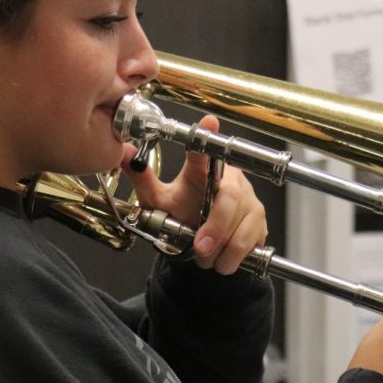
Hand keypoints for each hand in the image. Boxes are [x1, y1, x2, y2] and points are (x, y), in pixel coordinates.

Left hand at [120, 114, 266, 273]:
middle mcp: (232, 181)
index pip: (205, 151)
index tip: (208, 121)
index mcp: (205, 170)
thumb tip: (122, 153)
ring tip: (203, 258)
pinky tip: (221, 261)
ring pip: (242, 225)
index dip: (208, 135)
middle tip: (200, 248)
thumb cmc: (182, 214)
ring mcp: (250, 202)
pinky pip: (251, 241)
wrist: (199, 245)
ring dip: (221, 249)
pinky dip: (233, 257)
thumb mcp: (159, 201)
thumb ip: (142, 180)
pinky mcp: (260, 223)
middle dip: (215, 227)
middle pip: (231, 199)